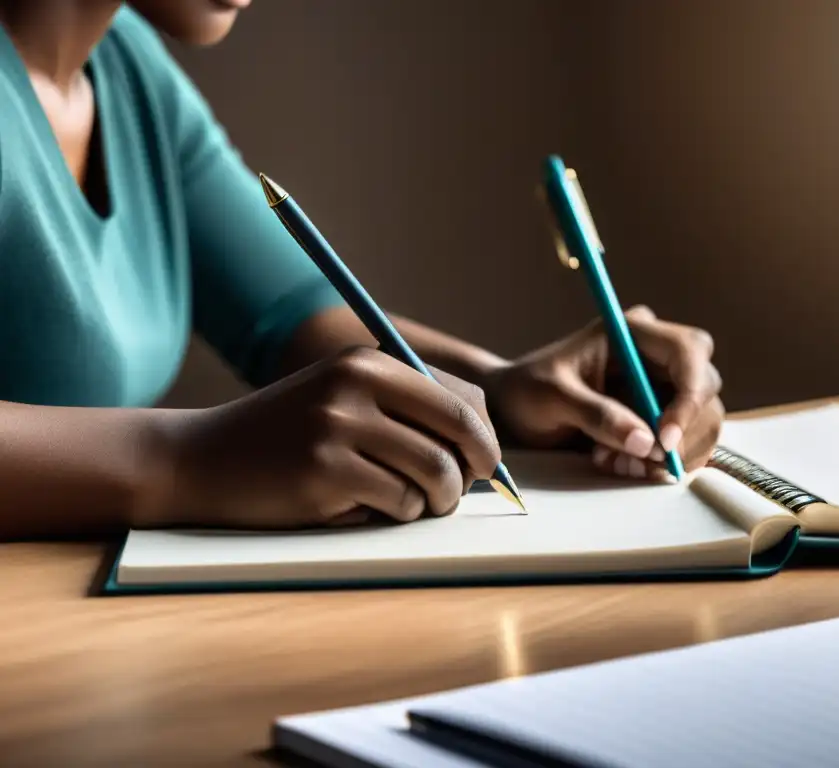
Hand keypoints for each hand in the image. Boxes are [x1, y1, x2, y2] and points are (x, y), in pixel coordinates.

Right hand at [159, 347, 500, 528]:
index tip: (483, 466)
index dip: (485, 439)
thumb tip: (484, 444)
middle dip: (472, 473)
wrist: (200, 459)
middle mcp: (357, 384)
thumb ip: (407, 409)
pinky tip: (360, 505)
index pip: (463, 398)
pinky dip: (394, 513)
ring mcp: (340, 426)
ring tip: (409, 503)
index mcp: (370, 361)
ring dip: (433, 501)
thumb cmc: (286, 437)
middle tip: (455, 493)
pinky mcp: (326, 471)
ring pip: (435, 474)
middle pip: (460, 433)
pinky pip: (399, 502)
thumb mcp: (343, 399)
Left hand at [482, 306, 722, 479]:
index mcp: (633, 332)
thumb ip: (598, 416)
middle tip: (640, 462)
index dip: (689, 395)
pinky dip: (659, 463)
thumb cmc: (526, 391)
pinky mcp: (659, 416)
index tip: (664, 439)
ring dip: (667, 454)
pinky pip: (684, 443)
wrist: (512, 409)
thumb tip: (646, 441)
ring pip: (701, 421)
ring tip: (615, 463)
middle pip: (705, 387)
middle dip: (680, 432)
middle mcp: (655, 355)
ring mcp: (661, 386)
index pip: (689, 352)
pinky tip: (620, 465)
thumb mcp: (552, 399)